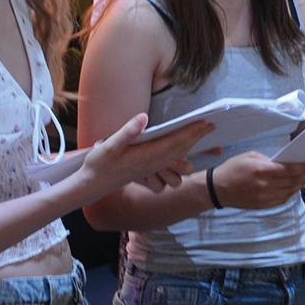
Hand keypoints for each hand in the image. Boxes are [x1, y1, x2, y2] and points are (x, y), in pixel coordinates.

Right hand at [79, 114, 209, 195]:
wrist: (91, 186)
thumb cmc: (98, 165)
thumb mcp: (109, 146)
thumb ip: (127, 132)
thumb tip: (144, 118)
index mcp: (146, 157)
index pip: (174, 143)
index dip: (191, 132)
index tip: (205, 123)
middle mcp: (151, 164)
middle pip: (180, 149)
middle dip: (197, 137)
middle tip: (212, 124)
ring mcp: (150, 169)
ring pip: (177, 157)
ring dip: (191, 146)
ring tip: (202, 133)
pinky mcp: (147, 170)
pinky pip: (169, 161)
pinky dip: (181, 153)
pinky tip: (184, 147)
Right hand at [209, 152, 304, 208]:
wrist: (218, 189)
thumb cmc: (233, 168)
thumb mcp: (251, 156)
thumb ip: (269, 160)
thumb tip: (285, 162)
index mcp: (262, 170)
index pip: (290, 170)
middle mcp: (265, 185)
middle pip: (293, 182)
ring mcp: (264, 197)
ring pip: (290, 192)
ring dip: (300, 184)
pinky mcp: (262, 205)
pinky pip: (282, 200)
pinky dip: (291, 192)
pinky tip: (294, 186)